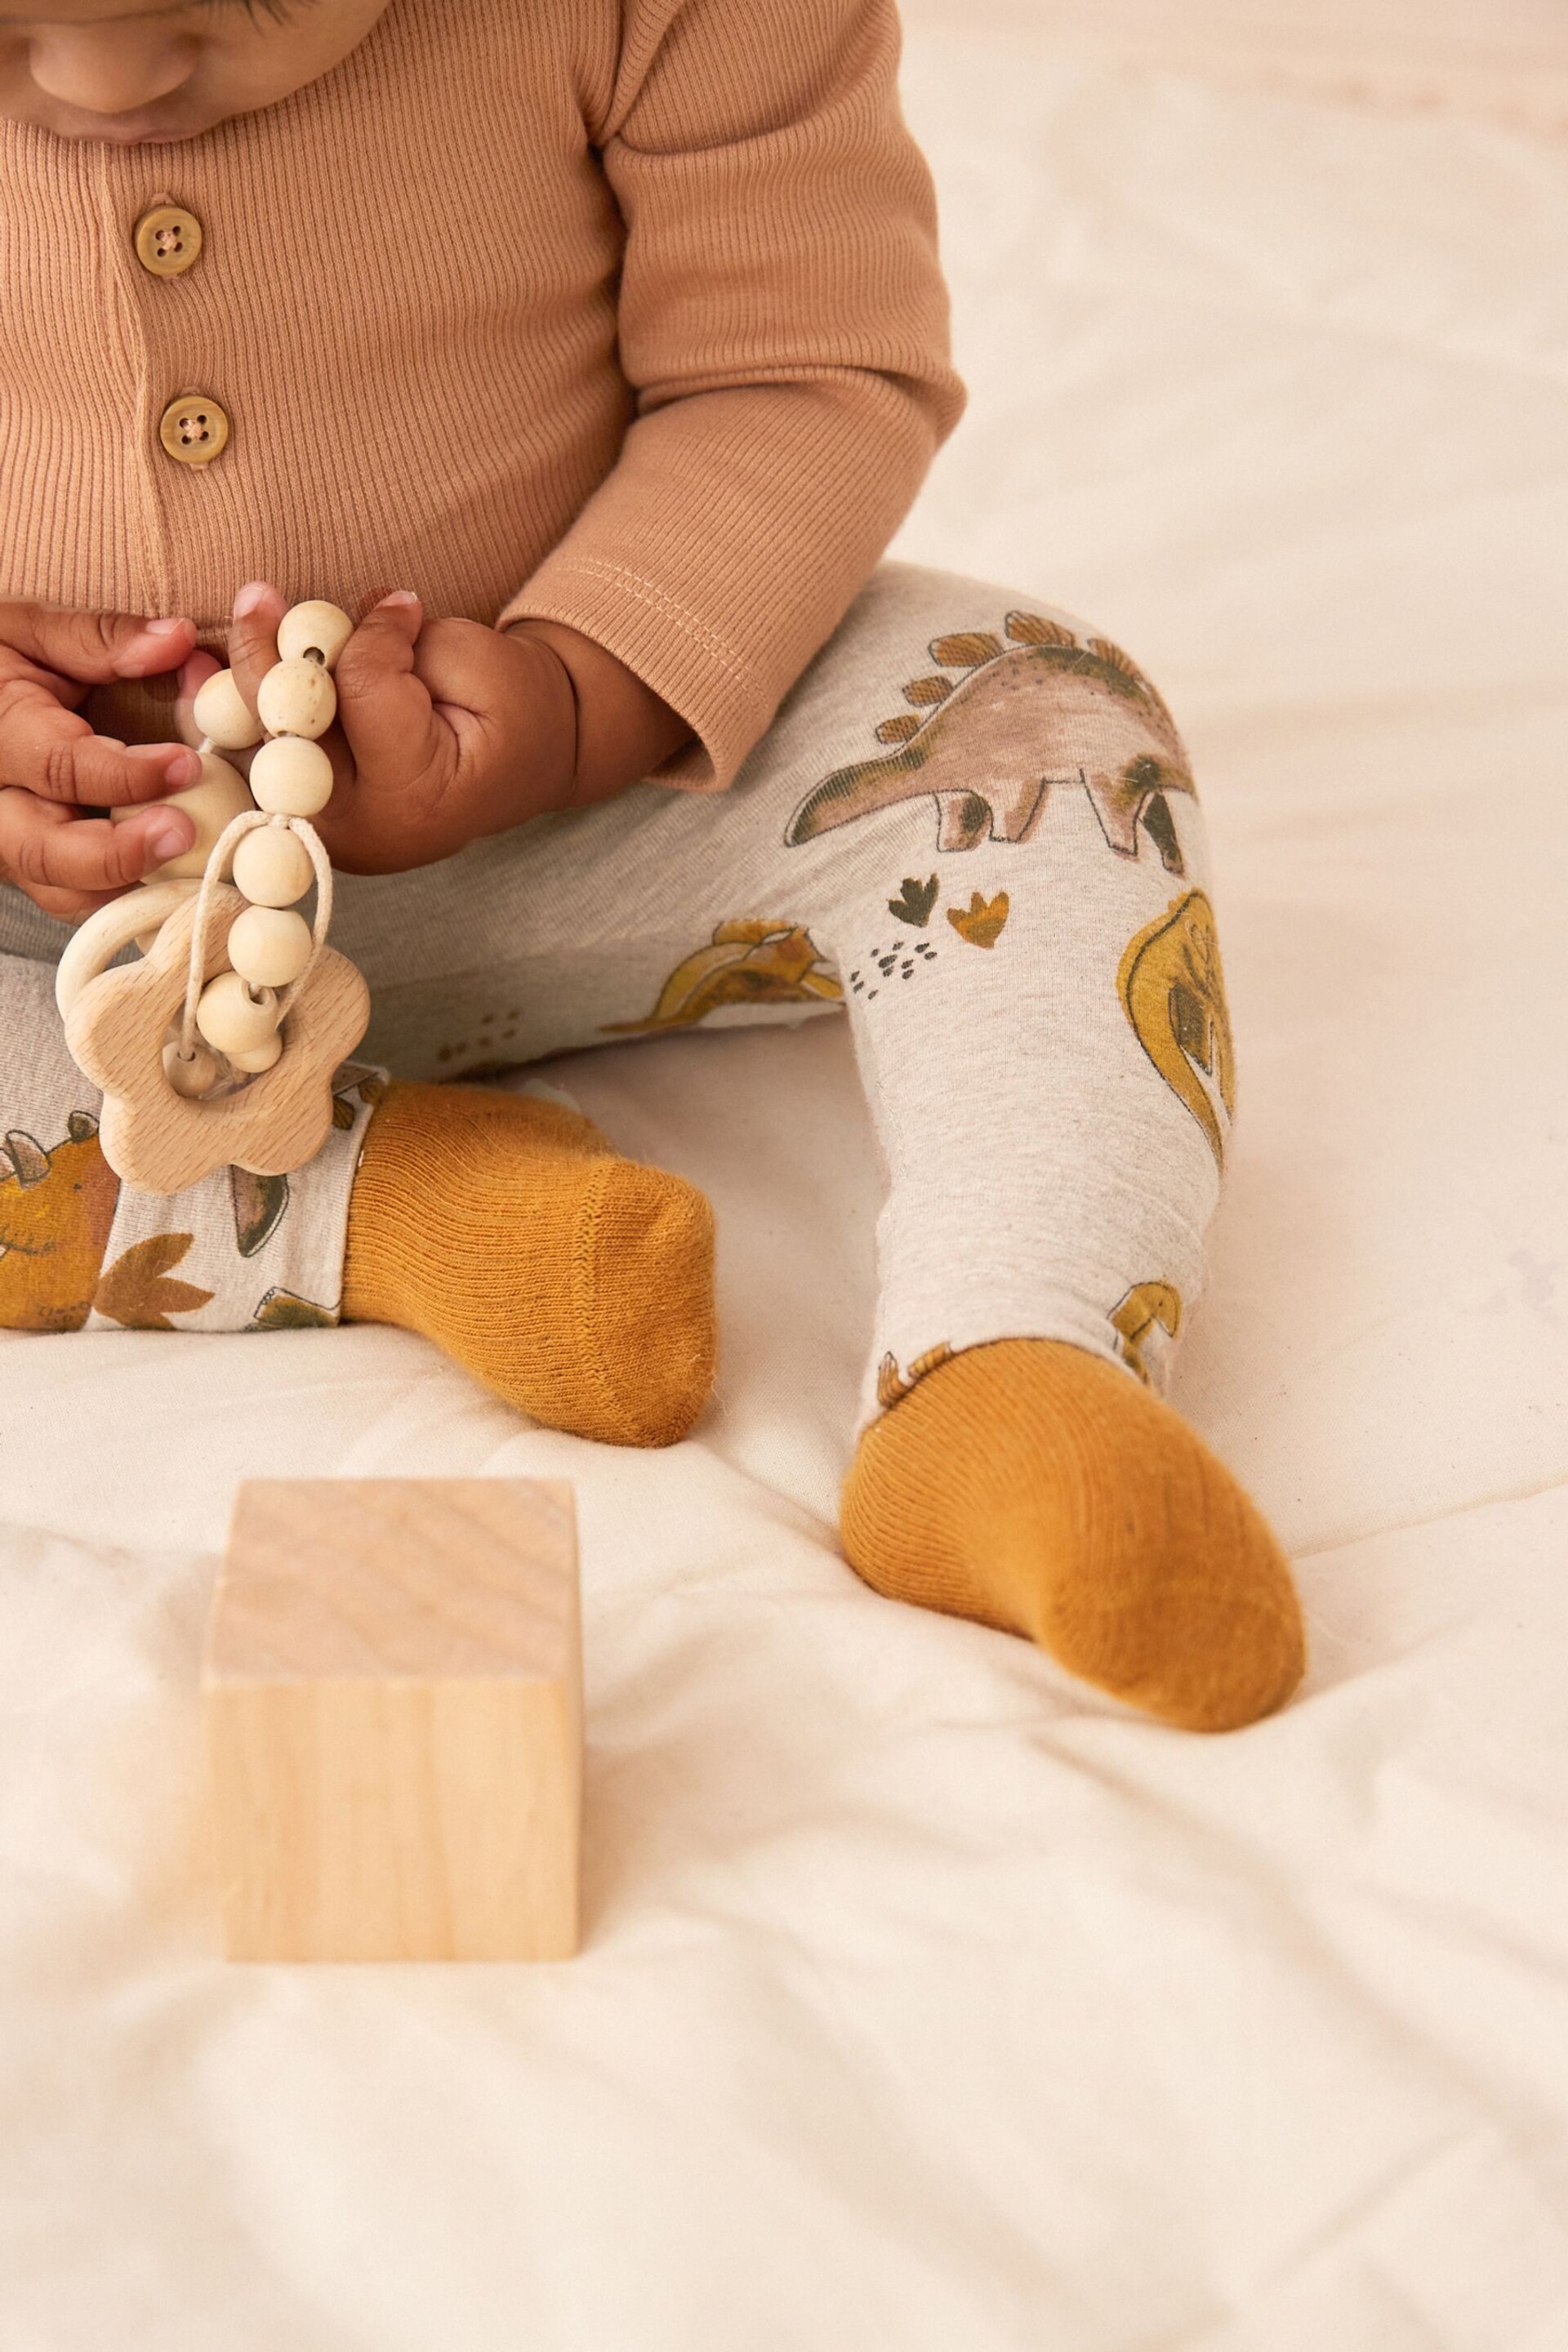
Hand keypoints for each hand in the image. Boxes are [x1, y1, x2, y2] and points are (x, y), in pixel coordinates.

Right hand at [0, 603, 200, 919]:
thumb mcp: (31, 631)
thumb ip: (102, 639)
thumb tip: (179, 641)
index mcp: (0, 733)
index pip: (60, 767)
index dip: (128, 774)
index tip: (189, 763)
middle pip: (44, 851)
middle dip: (118, 854)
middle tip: (182, 834)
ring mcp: (8, 841)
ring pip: (59, 891)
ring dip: (127, 890)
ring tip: (190, 875)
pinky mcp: (28, 865)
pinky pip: (74, 899)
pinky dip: (123, 901)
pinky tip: (176, 890)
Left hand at [217, 583, 693, 875]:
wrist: (526, 765)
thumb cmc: (515, 712)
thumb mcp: (481, 663)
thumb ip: (408, 643)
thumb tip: (333, 625)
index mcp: (420, 792)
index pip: (364, 692)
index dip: (372, 635)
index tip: (402, 606)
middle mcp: (362, 826)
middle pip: (289, 731)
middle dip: (265, 663)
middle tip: (257, 597)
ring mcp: (328, 831)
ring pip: (256, 753)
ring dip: (228, 695)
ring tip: (205, 645)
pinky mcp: (308, 817)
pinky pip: (252, 766)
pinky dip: (228, 722)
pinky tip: (201, 681)